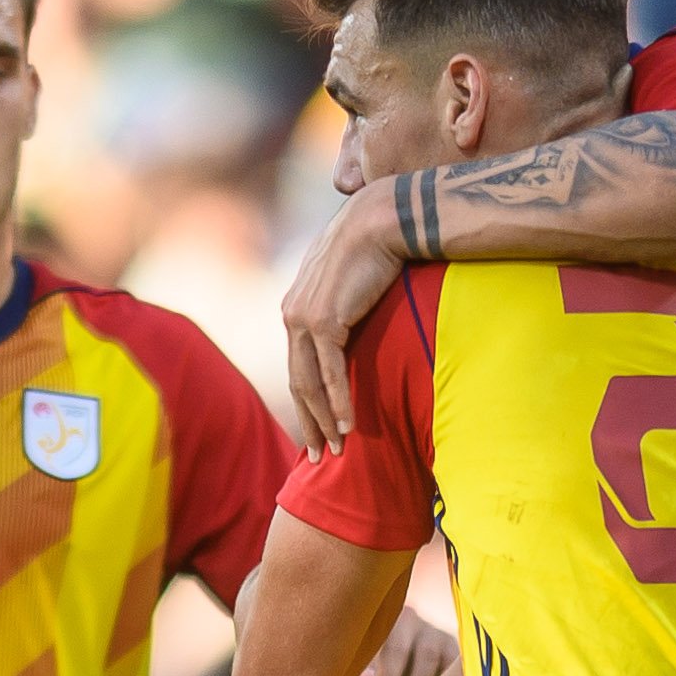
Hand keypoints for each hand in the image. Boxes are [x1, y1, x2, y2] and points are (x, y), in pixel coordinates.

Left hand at [277, 184, 407, 455]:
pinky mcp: (324, 321)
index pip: (297, 365)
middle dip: (309, 421)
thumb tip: (358, 321)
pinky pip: (330, 373)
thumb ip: (346, 305)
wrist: (382, 220)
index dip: (306, 401)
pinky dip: (339, 402)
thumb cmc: (377, 247)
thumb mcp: (352, 282)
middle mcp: (292, 315)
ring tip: (337, 449)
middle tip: (318, 455)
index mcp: (296, 307)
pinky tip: (349, 426)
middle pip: (297, 381)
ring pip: (310, 383)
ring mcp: (304, 319)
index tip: (317, 429)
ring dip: (324, 420)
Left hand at [339, 609, 456, 675]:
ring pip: (427, 655)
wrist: (407, 664)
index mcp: (374, 621)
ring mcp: (431, 632)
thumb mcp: (352, 671)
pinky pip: (451, 665)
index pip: (370, 637)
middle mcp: (405, 619)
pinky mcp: (452, 649)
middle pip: (398, 646)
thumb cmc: (367, 670)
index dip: (368, 659)